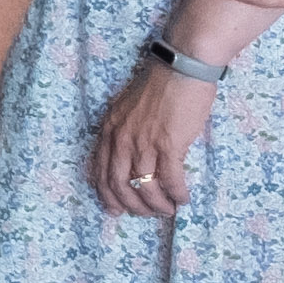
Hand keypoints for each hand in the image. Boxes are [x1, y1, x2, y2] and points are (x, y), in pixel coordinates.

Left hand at [88, 59, 212, 225]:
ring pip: (144, 186)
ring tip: (167, 209)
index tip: (115, 210)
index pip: (100, 171)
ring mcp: (144, 142)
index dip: (107, 195)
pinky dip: (176, 194)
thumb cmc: (159, 85)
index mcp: (109, 130)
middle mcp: (121, 139)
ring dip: (156, 204)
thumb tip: (130, 154)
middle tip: (146, 215)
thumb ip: (124, 130)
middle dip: (132, 206)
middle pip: (119, 185)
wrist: (181, 68)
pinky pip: (170, 179)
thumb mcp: (128, 108)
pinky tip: (183, 199)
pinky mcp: (169, 144)